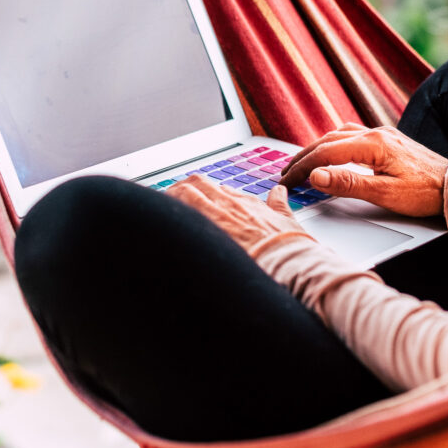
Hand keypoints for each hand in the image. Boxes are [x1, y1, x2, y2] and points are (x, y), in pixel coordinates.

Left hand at [167, 175, 310, 254]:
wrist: (287, 263)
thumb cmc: (289, 248)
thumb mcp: (288, 221)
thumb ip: (279, 205)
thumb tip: (279, 192)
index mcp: (246, 201)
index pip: (217, 189)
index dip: (203, 194)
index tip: (195, 200)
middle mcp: (228, 204)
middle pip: (196, 185)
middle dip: (181, 190)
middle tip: (170, 199)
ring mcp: (214, 216)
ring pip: (184, 193)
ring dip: (170, 198)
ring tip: (159, 206)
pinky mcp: (203, 232)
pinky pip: (178, 214)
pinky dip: (167, 214)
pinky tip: (158, 221)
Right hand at [279, 124, 447, 216]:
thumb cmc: (425, 193)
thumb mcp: (385, 193)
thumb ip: (348, 183)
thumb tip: (316, 175)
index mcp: (373, 144)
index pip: (326, 153)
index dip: (302, 167)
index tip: (287, 181)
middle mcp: (376, 133)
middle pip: (328, 140)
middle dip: (304, 156)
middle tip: (285, 173)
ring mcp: (383, 135)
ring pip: (339, 135)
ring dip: (317, 148)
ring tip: (302, 163)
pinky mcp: (388, 141)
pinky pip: (352, 137)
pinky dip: (333, 144)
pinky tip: (331, 153)